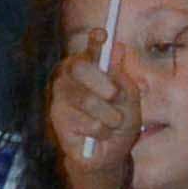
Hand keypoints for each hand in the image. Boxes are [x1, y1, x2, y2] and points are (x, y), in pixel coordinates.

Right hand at [45, 46, 141, 188]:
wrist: (109, 154)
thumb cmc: (119, 121)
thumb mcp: (130, 99)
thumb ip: (123, 77)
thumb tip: (118, 48)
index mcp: (90, 65)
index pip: (92, 48)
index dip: (95, 40)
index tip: (102, 35)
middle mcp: (71, 76)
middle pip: (80, 67)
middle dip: (101, 82)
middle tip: (113, 95)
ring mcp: (61, 97)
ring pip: (87, 100)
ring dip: (109, 115)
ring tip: (112, 123)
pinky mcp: (58, 119)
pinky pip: (87, 123)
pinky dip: (101, 131)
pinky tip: (97, 135)